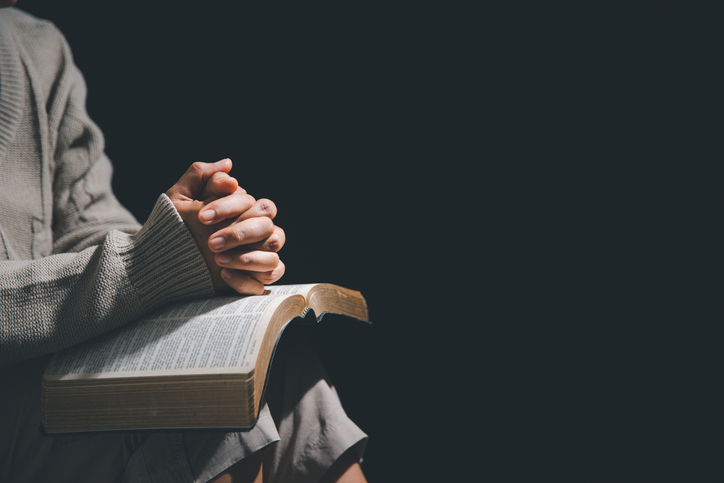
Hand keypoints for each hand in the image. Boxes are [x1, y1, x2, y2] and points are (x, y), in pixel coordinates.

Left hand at [166, 159, 284, 294]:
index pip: (257, 205)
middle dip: (240, 234)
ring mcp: (257, 260)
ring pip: (271, 258)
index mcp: (247, 212)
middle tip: (210, 242)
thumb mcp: (181, 198)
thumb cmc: (174, 225)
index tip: (203, 217)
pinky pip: (262, 284)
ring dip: (247, 258)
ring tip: (218, 260)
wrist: (161, 260)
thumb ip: (202, 175)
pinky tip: (223, 275)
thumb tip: (228, 164)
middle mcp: (258, 235)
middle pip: (268, 229)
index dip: (231, 208)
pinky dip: (245, 280)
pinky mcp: (252, 283)